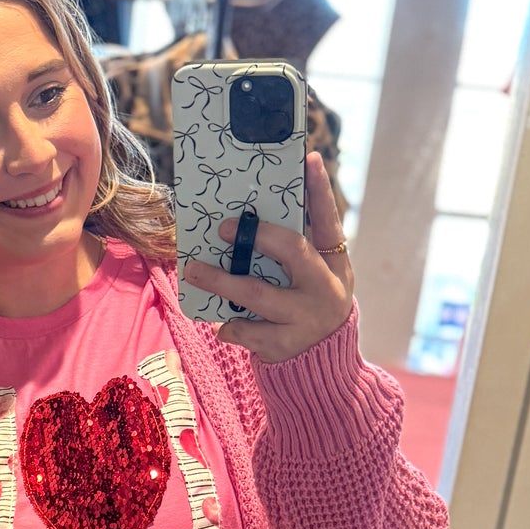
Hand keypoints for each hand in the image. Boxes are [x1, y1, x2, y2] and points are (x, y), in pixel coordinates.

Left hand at [181, 151, 354, 363]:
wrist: (322, 370)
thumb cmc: (308, 308)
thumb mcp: (314, 279)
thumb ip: (293, 253)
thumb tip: (250, 219)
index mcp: (334, 265)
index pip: (329, 221)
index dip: (320, 190)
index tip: (308, 159)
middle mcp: (325, 289)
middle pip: (292, 250)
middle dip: (256, 235)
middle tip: (224, 228)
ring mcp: (306, 319)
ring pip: (257, 293)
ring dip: (221, 280)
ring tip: (194, 270)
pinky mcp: (285, 346)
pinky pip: (246, 330)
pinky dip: (229, 325)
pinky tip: (221, 324)